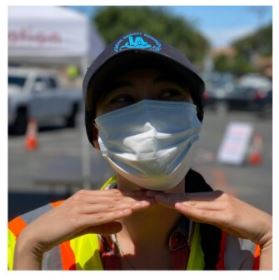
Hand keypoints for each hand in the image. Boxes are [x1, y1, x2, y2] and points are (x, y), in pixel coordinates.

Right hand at [14, 189, 152, 268]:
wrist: (39, 233)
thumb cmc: (63, 228)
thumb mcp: (87, 225)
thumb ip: (104, 224)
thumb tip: (121, 225)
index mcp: (88, 196)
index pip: (114, 195)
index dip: (131, 195)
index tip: (147, 195)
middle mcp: (86, 198)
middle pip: (115, 197)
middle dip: (135, 198)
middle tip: (154, 197)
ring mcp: (81, 207)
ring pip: (110, 205)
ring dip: (129, 205)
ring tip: (146, 204)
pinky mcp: (77, 218)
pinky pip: (99, 216)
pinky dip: (115, 214)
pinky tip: (127, 213)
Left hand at [147, 190, 271, 246]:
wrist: (263, 226)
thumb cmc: (240, 222)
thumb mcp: (219, 217)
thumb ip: (203, 213)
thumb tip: (187, 211)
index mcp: (212, 197)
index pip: (186, 196)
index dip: (169, 196)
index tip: (153, 195)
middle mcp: (215, 198)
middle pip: (186, 197)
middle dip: (166, 197)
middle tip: (147, 194)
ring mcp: (222, 204)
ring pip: (193, 203)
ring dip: (174, 201)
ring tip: (157, 199)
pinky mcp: (229, 214)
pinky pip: (207, 213)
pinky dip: (192, 210)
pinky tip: (180, 207)